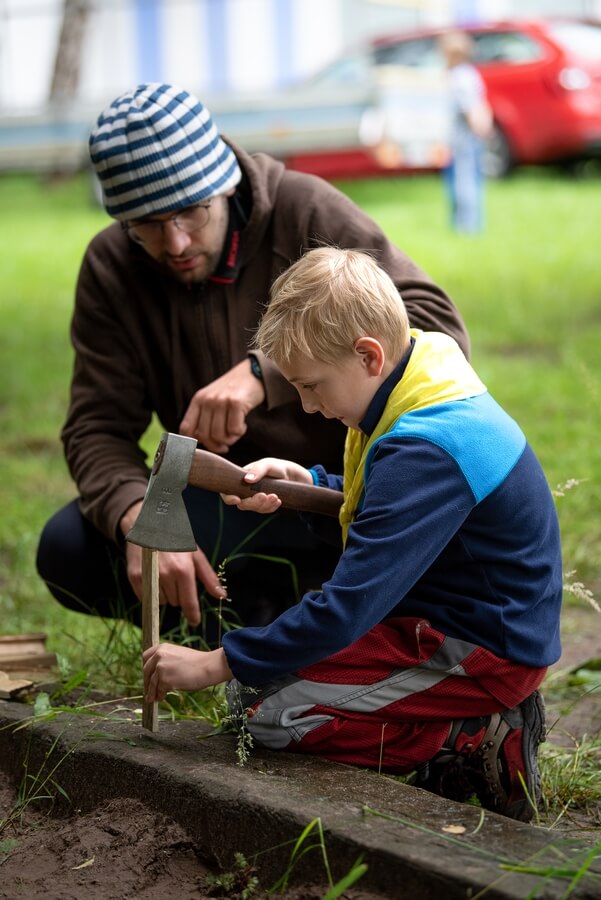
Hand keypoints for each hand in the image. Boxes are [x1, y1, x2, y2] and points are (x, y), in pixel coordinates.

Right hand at [121, 503, 225, 626]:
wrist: (148, 524)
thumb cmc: (176, 539)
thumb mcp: (196, 555)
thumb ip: (209, 577)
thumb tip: (222, 596)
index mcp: (183, 570)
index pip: (188, 601)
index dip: (192, 614)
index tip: (194, 622)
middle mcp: (166, 575)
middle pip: (175, 602)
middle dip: (178, 594)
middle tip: (176, 577)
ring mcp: (149, 577)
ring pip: (161, 601)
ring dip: (165, 593)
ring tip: (164, 574)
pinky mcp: (135, 577)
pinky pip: (146, 598)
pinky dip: (151, 593)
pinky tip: (154, 578)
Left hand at [143, 644, 233, 701]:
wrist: (207, 666)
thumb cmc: (197, 662)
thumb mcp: (178, 654)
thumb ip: (166, 660)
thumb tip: (157, 673)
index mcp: (162, 647)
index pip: (145, 657)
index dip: (146, 668)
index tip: (147, 676)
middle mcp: (159, 656)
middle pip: (146, 671)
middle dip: (146, 682)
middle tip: (148, 691)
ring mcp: (161, 668)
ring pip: (151, 683)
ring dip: (152, 692)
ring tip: (153, 698)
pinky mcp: (164, 680)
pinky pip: (159, 690)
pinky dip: (160, 695)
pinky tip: (163, 697)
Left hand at [179, 359, 264, 452]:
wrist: (252, 373)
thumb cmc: (232, 391)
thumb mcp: (212, 400)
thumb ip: (204, 417)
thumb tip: (202, 442)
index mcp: (198, 400)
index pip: (186, 429)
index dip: (195, 442)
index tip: (208, 444)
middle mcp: (207, 400)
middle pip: (204, 436)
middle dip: (216, 446)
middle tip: (226, 443)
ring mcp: (221, 401)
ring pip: (219, 436)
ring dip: (230, 439)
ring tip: (236, 431)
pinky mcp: (236, 403)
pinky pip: (234, 430)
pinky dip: (240, 432)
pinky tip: (243, 425)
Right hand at [221, 457, 311, 512]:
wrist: (290, 475)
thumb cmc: (275, 466)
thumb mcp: (267, 464)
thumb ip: (257, 469)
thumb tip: (247, 479)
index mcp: (239, 480)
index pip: (227, 491)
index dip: (228, 497)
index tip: (237, 499)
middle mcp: (244, 491)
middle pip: (242, 503)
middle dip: (253, 502)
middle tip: (265, 495)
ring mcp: (253, 499)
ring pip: (254, 508)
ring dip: (265, 504)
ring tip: (276, 497)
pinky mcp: (263, 505)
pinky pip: (264, 510)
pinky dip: (271, 507)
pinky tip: (278, 500)